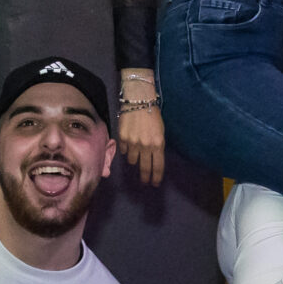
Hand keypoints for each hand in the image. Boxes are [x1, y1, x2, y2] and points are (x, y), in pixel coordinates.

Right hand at [119, 72, 163, 186]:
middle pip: (145, 167)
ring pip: (132, 160)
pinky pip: (123, 150)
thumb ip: (157, 145)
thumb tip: (152, 157)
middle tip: (145, 182)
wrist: (138, 101)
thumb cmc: (153, 115)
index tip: (155, 183)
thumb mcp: (160, 131)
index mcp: (158, 144)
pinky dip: (126, 149)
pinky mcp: (122, 138)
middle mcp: (145, 146)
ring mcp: (132, 143)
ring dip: (134, 158)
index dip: (156, 176)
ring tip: (136, 152)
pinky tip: (128, 142)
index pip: (158, 166)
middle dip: (145, 176)